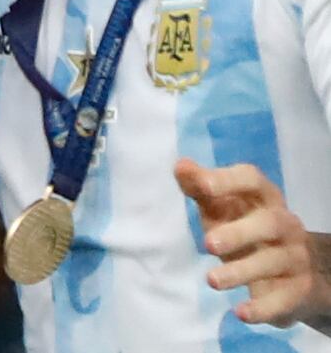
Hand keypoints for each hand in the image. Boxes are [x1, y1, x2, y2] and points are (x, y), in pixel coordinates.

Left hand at [179, 158, 330, 327]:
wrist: (295, 274)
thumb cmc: (247, 230)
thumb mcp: (222, 209)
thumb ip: (201, 189)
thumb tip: (180, 166)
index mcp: (264, 198)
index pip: (252, 179)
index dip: (228, 180)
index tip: (201, 186)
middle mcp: (285, 224)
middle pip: (269, 223)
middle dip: (239, 232)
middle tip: (208, 244)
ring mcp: (296, 257)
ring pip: (274, 262)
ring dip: (241, 271)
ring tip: (212, 280)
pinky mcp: (300, 289)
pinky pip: (284, 299)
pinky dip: (263, 307)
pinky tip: (240, 313)